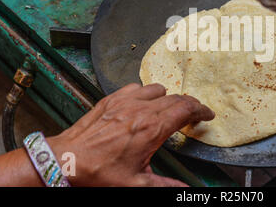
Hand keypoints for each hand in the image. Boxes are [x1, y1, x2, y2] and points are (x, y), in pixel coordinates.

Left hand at [48, 83, 214, 186]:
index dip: (201, 110)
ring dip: (168, 97)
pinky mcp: (112, 99)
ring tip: (168, 109)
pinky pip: (137, 87)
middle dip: (189, 105)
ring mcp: (126, 102)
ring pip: (158, 89)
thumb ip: (165, 185)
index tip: (207, 114)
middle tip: (193, 114)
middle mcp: (141, 110)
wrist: (67, 160)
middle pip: (176, 98)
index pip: (186, 109)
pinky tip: (143, 103)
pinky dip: (146, 93)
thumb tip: (186, 189)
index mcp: (151, 129)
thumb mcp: (136, 184)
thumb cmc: (100, 172)